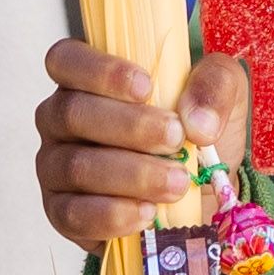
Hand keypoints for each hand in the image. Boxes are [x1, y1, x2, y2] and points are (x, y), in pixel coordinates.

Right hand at [34, 40, 249, 250]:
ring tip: (177, 183)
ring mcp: (53, 167)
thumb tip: (197, 121)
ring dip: (131, 175)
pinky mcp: (61, 212)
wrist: (198, 195)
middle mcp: (60, 118)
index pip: (66, 60)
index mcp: (86, 78)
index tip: (145, 86)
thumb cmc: (193, 132)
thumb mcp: (220, 94)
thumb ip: (215, 85)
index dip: (99, 70)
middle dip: (129, 127)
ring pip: (76, 166)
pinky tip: (147, 213)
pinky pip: (73, 214)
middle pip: (72, 113)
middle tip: (176, 138)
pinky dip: (113, 215)